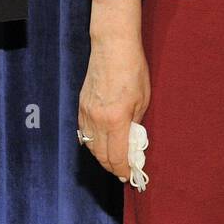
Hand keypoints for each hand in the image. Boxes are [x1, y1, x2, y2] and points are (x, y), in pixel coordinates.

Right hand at [79, 0, 149, 180]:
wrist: (112, 47)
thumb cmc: (133, 70)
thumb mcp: (143, 99)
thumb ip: (135, 123)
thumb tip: (132, 141)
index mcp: (115, 120)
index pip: (116, 157)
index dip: (122, 170)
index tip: (129, 176)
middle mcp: (97, 120)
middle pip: (101, 155)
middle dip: (112, 167)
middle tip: (123, 171)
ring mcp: (85, 113)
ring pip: (91, 146)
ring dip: (102, 156)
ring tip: (114, 159)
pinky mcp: (81, 106)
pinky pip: (85, 133)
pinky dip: (93, 142)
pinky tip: (102, 143)